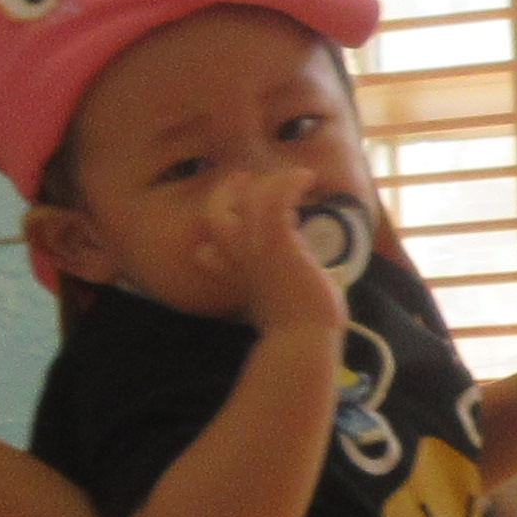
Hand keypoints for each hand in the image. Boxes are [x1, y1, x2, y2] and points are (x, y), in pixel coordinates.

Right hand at [219, 173, 344, 338]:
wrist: (305, 338)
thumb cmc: (304, 322)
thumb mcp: (286, 294)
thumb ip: (285, 271)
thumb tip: (302, 247)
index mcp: (238, 276)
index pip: (209, 250)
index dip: (227, 228)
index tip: (255, 216)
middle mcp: (239, 260)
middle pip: (214, 216)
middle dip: (226, 193)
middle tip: (244, 178)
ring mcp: (256, 250)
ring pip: (248, 201)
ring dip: (273, 183)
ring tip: (297, 178)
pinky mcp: (278, 243)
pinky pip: (275, 200)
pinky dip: (289, 183)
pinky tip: (307, 178)